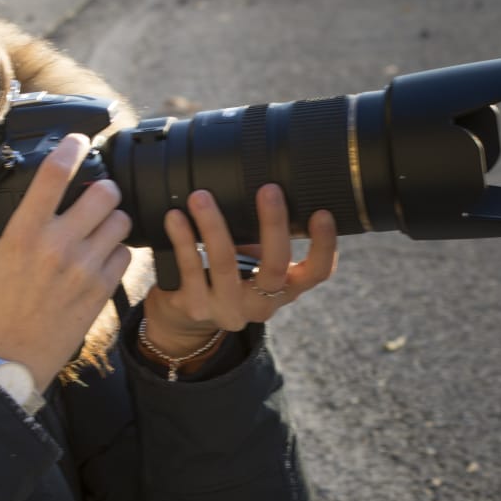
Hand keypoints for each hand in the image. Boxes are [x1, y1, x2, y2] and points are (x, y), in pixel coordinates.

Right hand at [0, 134, 131, 391]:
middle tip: (93, 193)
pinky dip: (117, 249)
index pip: (54, 174)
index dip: (71, 148)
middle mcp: (58, 246)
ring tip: (98, 225)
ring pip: (121, 221)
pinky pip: (125, 253)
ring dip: (112, 217)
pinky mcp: (102, 289)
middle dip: (102, 187)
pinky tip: (100, 254)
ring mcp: (84, 269)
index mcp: (24, 234)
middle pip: (104, 193)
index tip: (78, 141)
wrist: (13, 356)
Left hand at [142, 183, 338, 356]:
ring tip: (202, 196)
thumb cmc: (228, 277)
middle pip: (275, 267)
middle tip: (269, 189)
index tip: (322, 213)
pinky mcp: (195, 308)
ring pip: (225, 265)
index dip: (324, 246)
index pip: (317, 273)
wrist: (185, 320)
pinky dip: (183, 240)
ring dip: (214, 225)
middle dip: (273, 224)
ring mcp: (228, 309)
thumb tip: (265, 180)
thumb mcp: (254, 263)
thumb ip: (265, 237)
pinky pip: (190, 269)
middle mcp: (261, 305)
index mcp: (284, 289)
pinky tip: (175, 217)